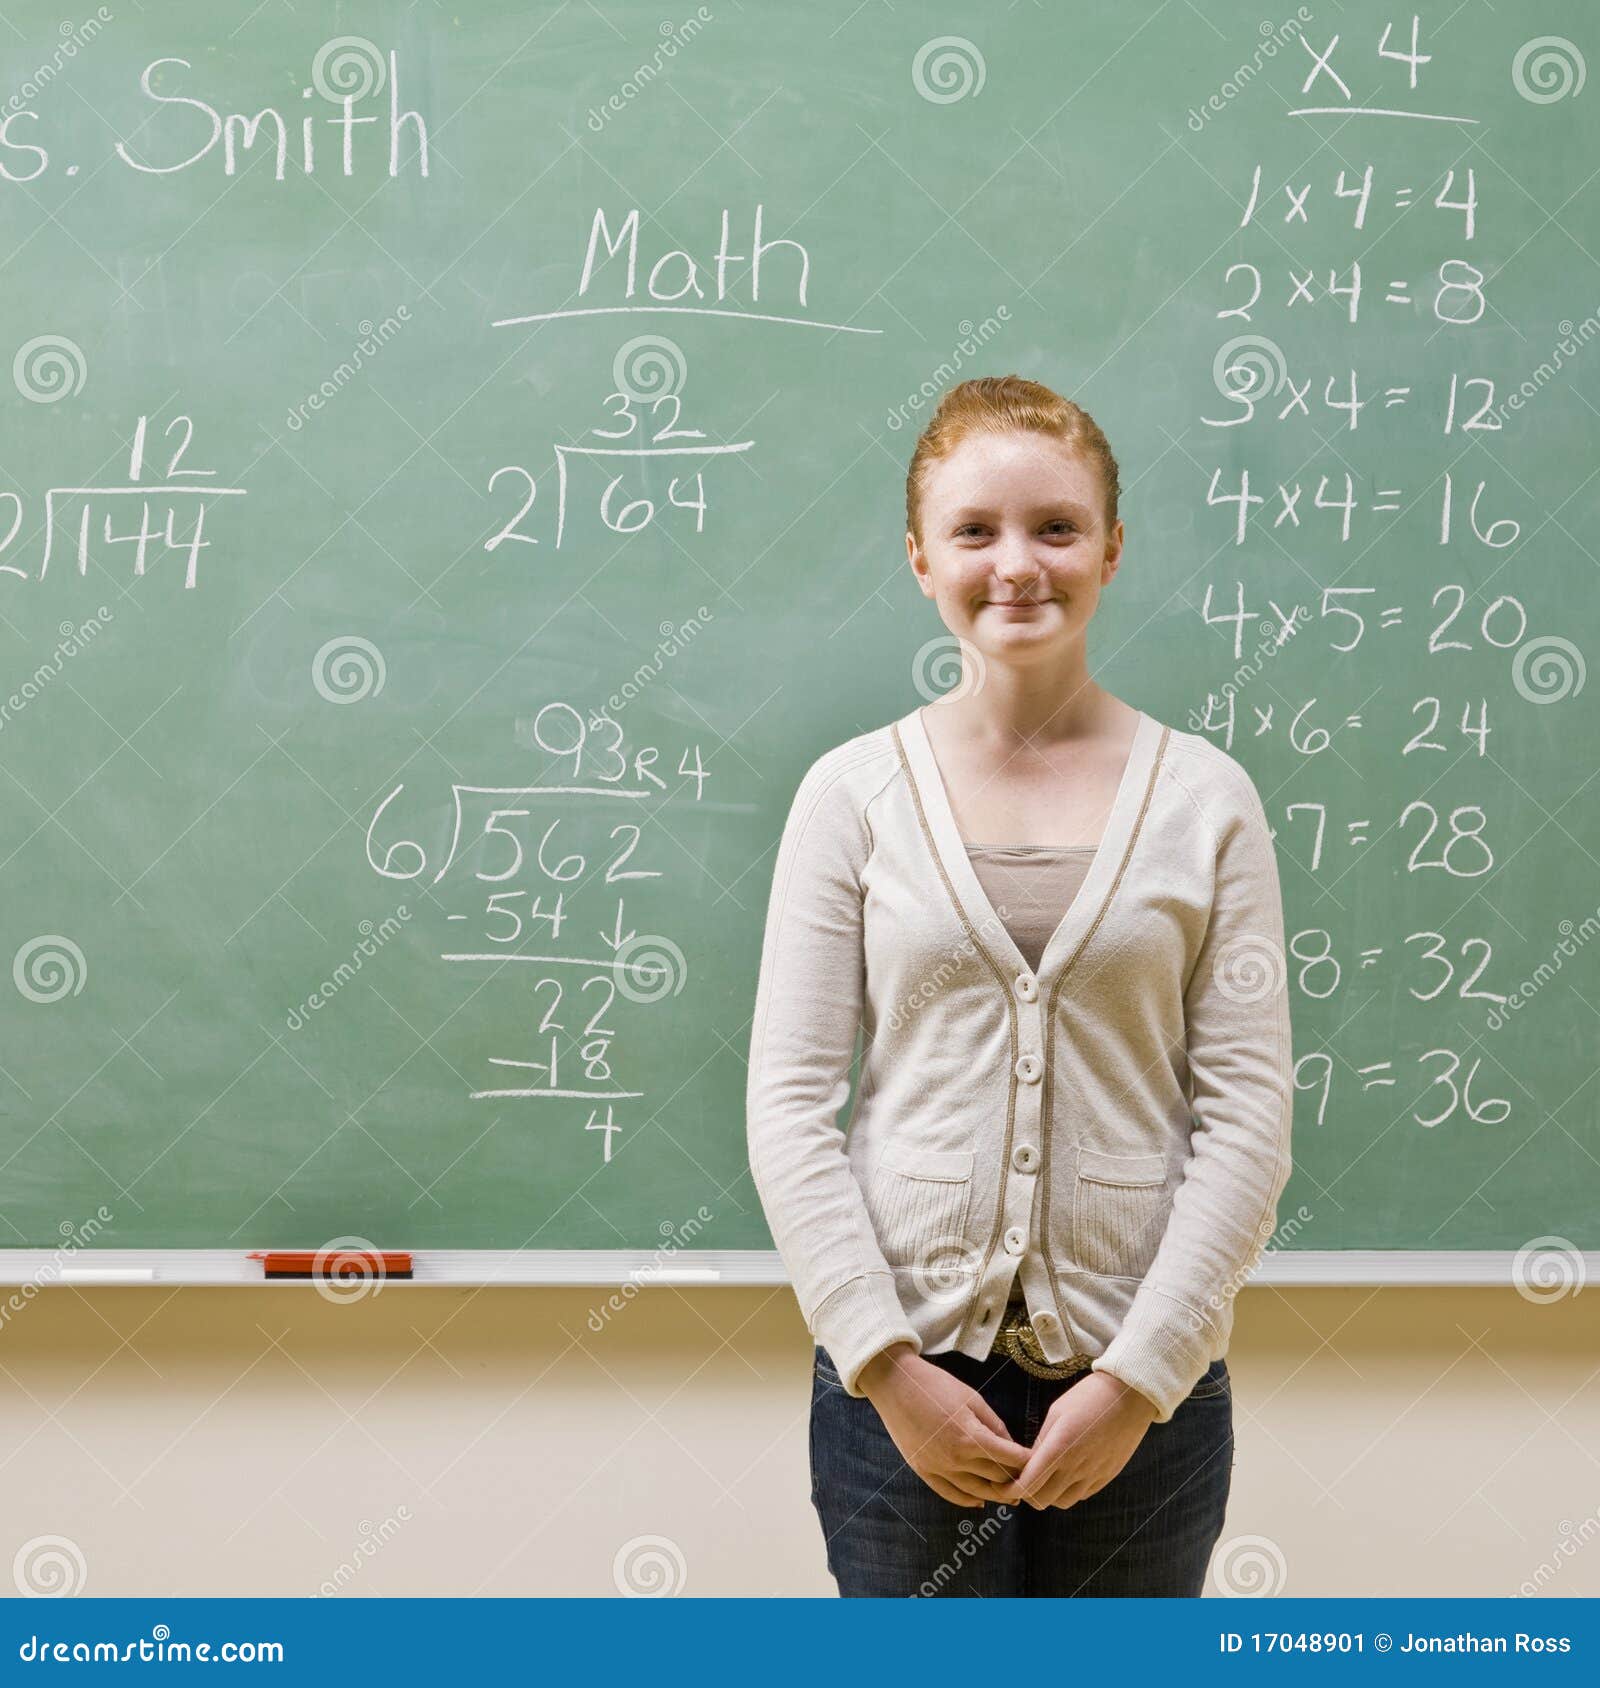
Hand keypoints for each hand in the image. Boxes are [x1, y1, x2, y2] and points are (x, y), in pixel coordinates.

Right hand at [858, 1344, 1031, 1507]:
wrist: (895, 1384)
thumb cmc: (935, 1385)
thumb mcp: (971, 1398)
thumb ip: (994, 1425)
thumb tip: (1011, 1447)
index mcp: (971, 1437)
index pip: (1010, 1460)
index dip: (1028, 1463)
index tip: (1041, 1463)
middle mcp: (955, 1458)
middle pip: (996, 1479)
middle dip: (1016, 1480)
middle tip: (1031, 1480)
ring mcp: (938, 1467)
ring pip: (976, 1493)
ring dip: (996, 1495)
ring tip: (1011, 1495)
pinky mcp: (923, 1470)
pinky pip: (950, 1494)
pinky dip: (968, 1500)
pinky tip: (979, 1501)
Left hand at [1006, 1371, 1158, 1509]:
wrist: (1129, 1396)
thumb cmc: (1089, 1396)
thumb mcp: (1057, 1412)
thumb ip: (1042, 1440)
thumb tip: (1030, 1462)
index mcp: (1060, 1447)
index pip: (1029, 1484)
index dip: (1012, 1489)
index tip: (1003, 1484)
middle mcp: (1076, 1467)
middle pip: (1043, 1500)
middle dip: (1027, 1494)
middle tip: (1021, 1480)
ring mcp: (1094, 1475)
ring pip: (1062, 1502)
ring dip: (1048, 1495)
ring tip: (1043, 1479)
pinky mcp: (1107, 1476)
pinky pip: (1082, 1495)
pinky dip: (1068, 1492)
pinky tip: (1065, 1476)